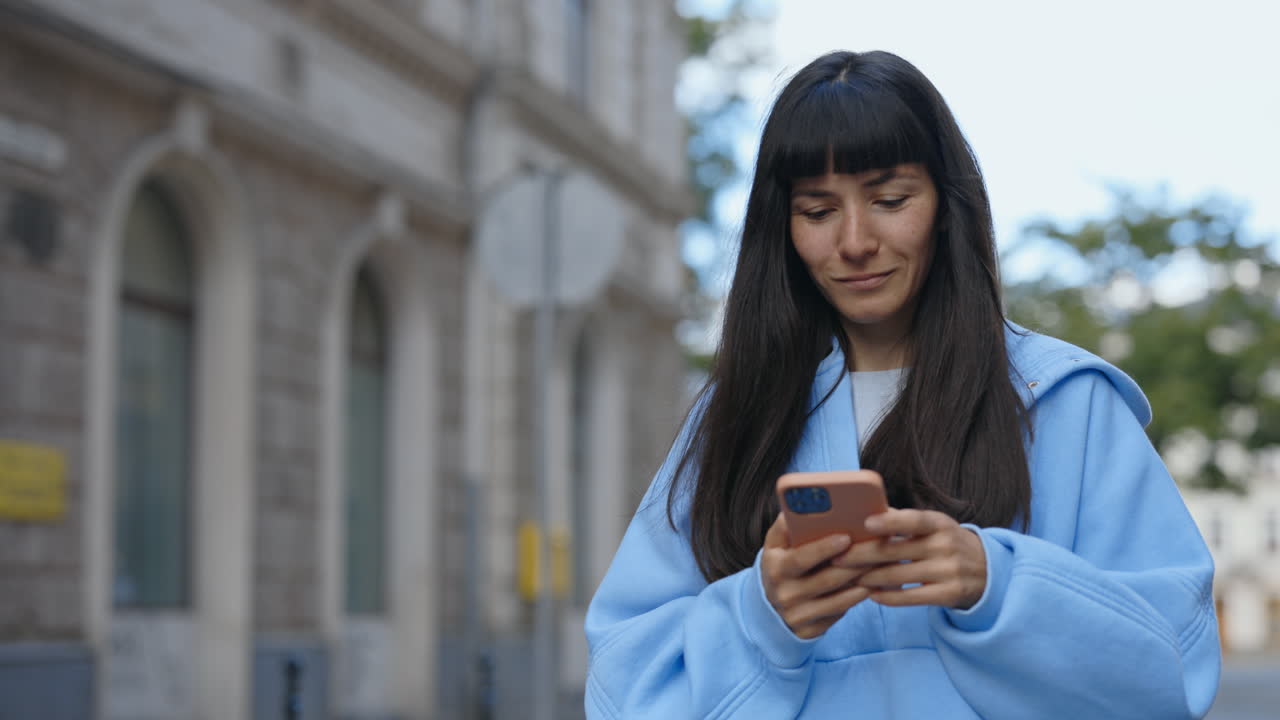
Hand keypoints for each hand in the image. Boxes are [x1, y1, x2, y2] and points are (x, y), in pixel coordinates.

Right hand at [760, 512, 872, 638]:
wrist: (769, 608)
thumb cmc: (781, 565)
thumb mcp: (775, 546)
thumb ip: (786, 526)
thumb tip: (802, 505)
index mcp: (775, 567)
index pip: (802, 557)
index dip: (824, 547)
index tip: (847, 536)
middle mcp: (784, 593)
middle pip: (827, 579)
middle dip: (855, 563)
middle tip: (878, 549)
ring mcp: (797, 615)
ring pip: (838, 599)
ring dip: (862, 582)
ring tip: (881, 566)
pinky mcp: (809, 631)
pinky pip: (839, 614)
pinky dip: (857, 599)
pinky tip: (872, 586)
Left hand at [833, 509, 986, 609]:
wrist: (988, 571)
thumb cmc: (947, 542)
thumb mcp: (935, 526)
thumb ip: (904, 521)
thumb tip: (866, 512)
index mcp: (939, 524)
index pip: (914, 520)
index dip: (890, 521)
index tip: (865, 523)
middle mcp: (945, 546)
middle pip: (895, 551)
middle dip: (861, 555)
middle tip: (836, 558)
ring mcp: (948, 572)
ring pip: (897, 576)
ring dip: (868, 577)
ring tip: (846, 577)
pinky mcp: (948, 594)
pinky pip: (910, 597)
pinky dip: (888, 596)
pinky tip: (871, 594)